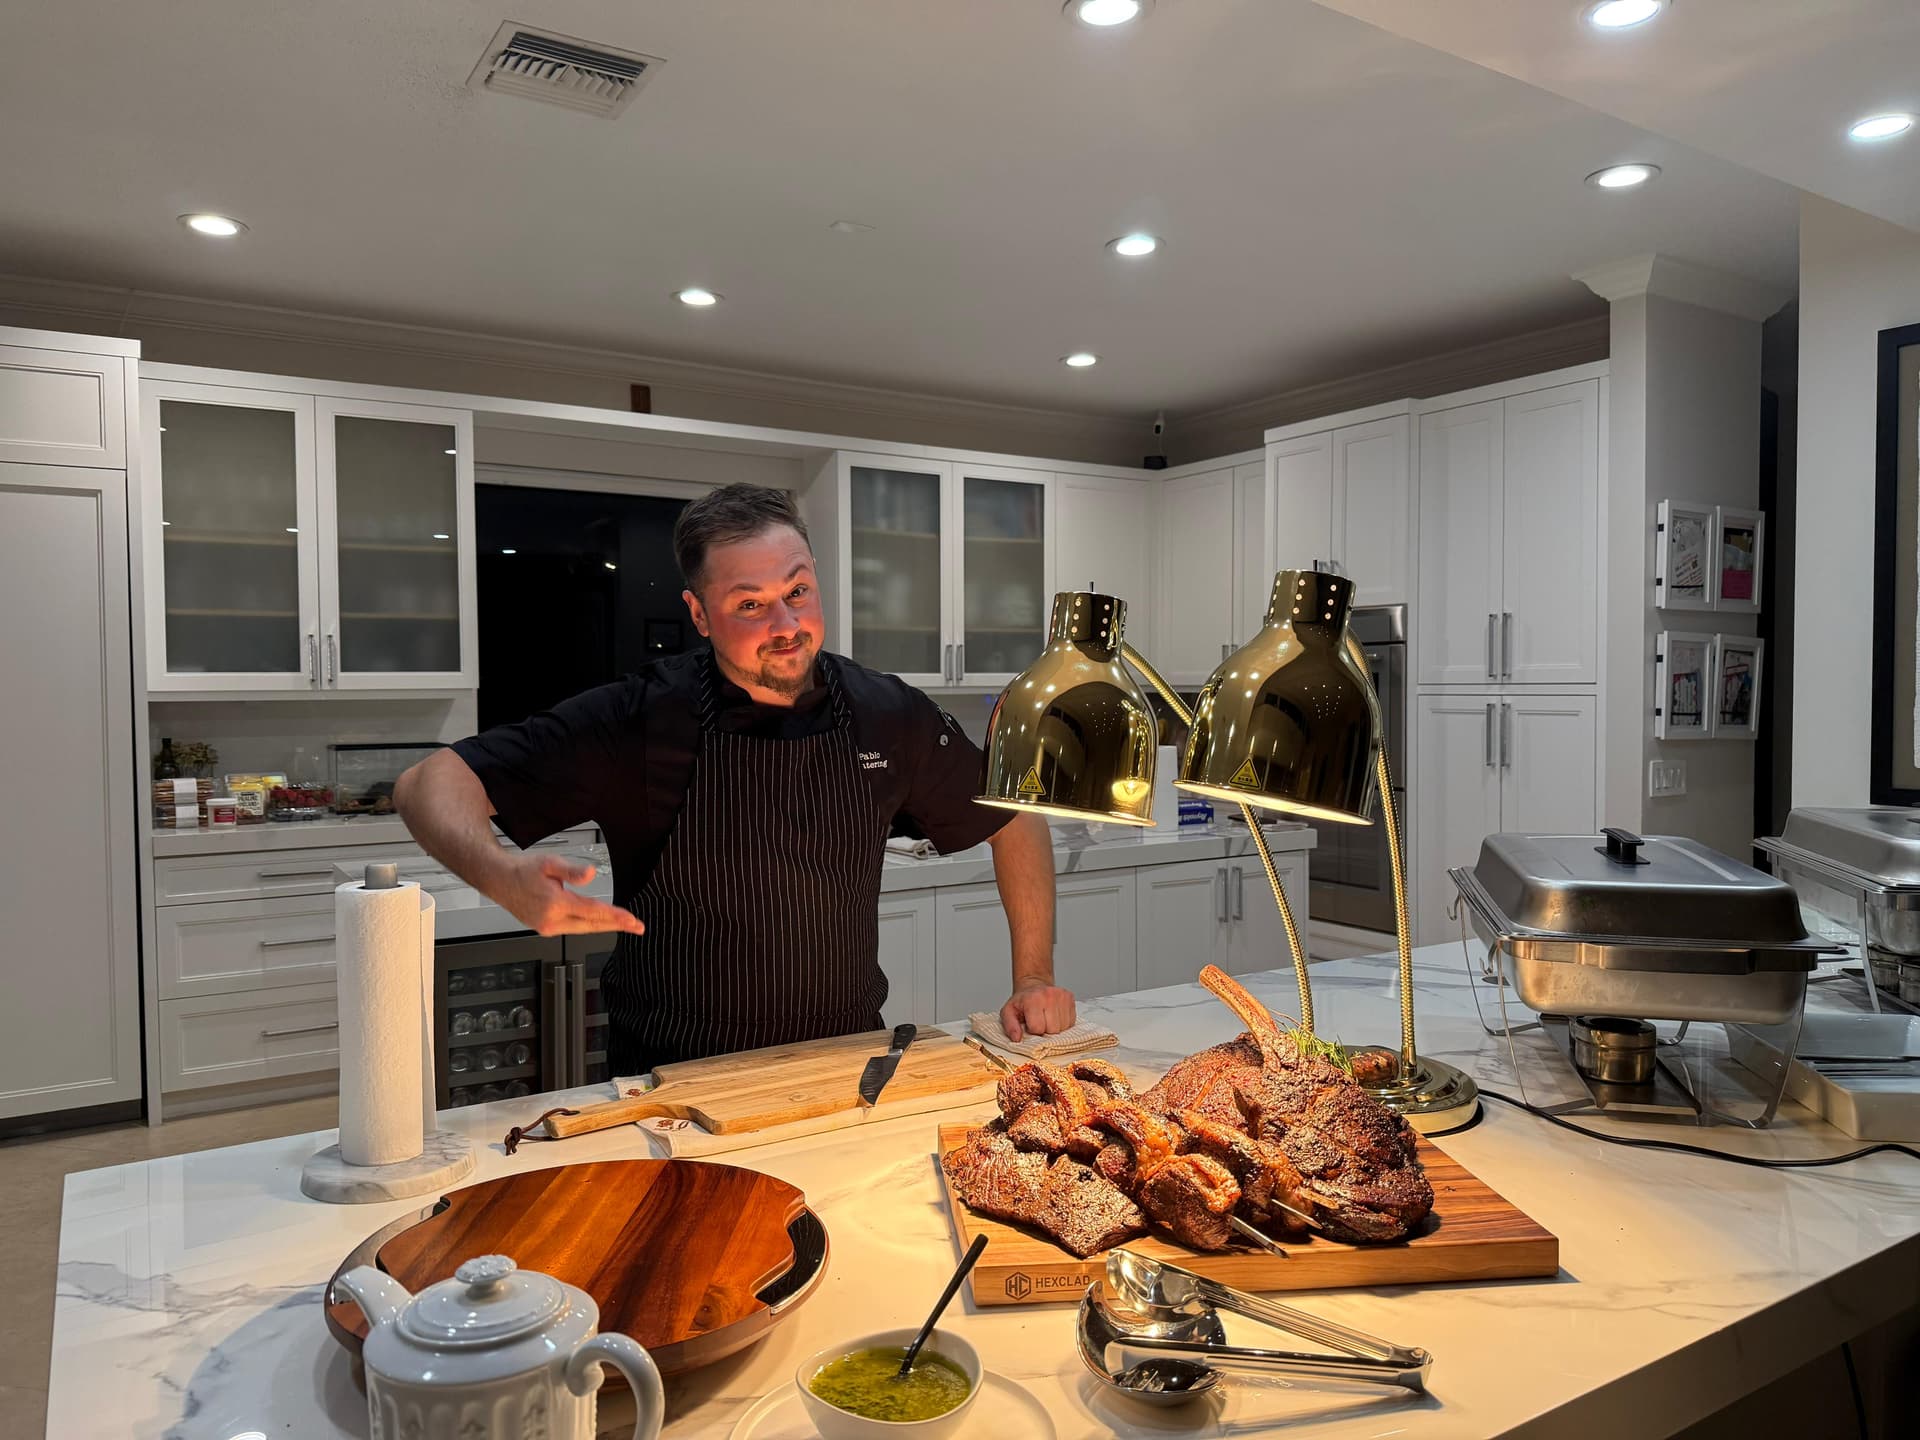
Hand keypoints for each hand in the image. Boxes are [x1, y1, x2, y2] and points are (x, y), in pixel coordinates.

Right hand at [492, 853, 643, 937]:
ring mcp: (547, 927)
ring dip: (604, 926)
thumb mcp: (549, 863)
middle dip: (616, 925)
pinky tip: (598, 923)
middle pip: (591, 925)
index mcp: (554, 904)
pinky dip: (588, 926)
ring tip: (623, 924)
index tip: (632, 920)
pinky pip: (573, 928)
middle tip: (637, 927)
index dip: (615, 916)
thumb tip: (591, 873)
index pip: (593, 912)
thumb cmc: (522, 870)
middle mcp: (551, 920)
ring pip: (583, 929)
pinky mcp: (544, 928)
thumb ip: (572, 870)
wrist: (499, 879)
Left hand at [1000, 978, 1075, 1042]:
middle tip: (1039, 1021)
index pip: (1038, 1028)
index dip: (1033, 1030)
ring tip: (1047, 1019)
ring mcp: (1062, 996)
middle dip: (1045, 1030)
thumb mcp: (1008, 1012)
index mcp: (1033, 999)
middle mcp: (1049, 995)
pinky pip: (1071, 1022)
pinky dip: (1063, 1023)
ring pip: (1063, 1027)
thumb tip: (1016, 1038)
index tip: (1030, 1024)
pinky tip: (1055, 1017)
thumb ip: (1010, 1026)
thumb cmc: (1022, 1001)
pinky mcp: (1070, 998)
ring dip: (1055, 1028)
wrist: (1033, 985)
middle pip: (1053, 1029)